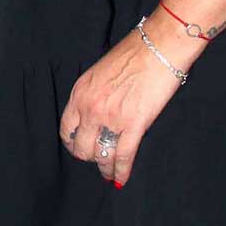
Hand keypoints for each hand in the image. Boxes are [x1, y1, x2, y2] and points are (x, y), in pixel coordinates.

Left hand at [59, 25, 185, 188]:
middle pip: (80, 146)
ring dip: (104, 167)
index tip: (80, 147)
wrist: (159, 46)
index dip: (72, 142)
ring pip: (99, 155)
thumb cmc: (135, 53)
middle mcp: (90, 107)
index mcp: (80, 92)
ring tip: (109, 173)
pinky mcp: (133, 125)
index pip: (66, 127)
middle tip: (97, 159)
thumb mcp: (101, 71)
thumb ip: (94, 94)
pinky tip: (121, 178)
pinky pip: (122, 156)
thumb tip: (98, 113)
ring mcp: (110, 118)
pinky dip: (120, 171)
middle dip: (88, 156)